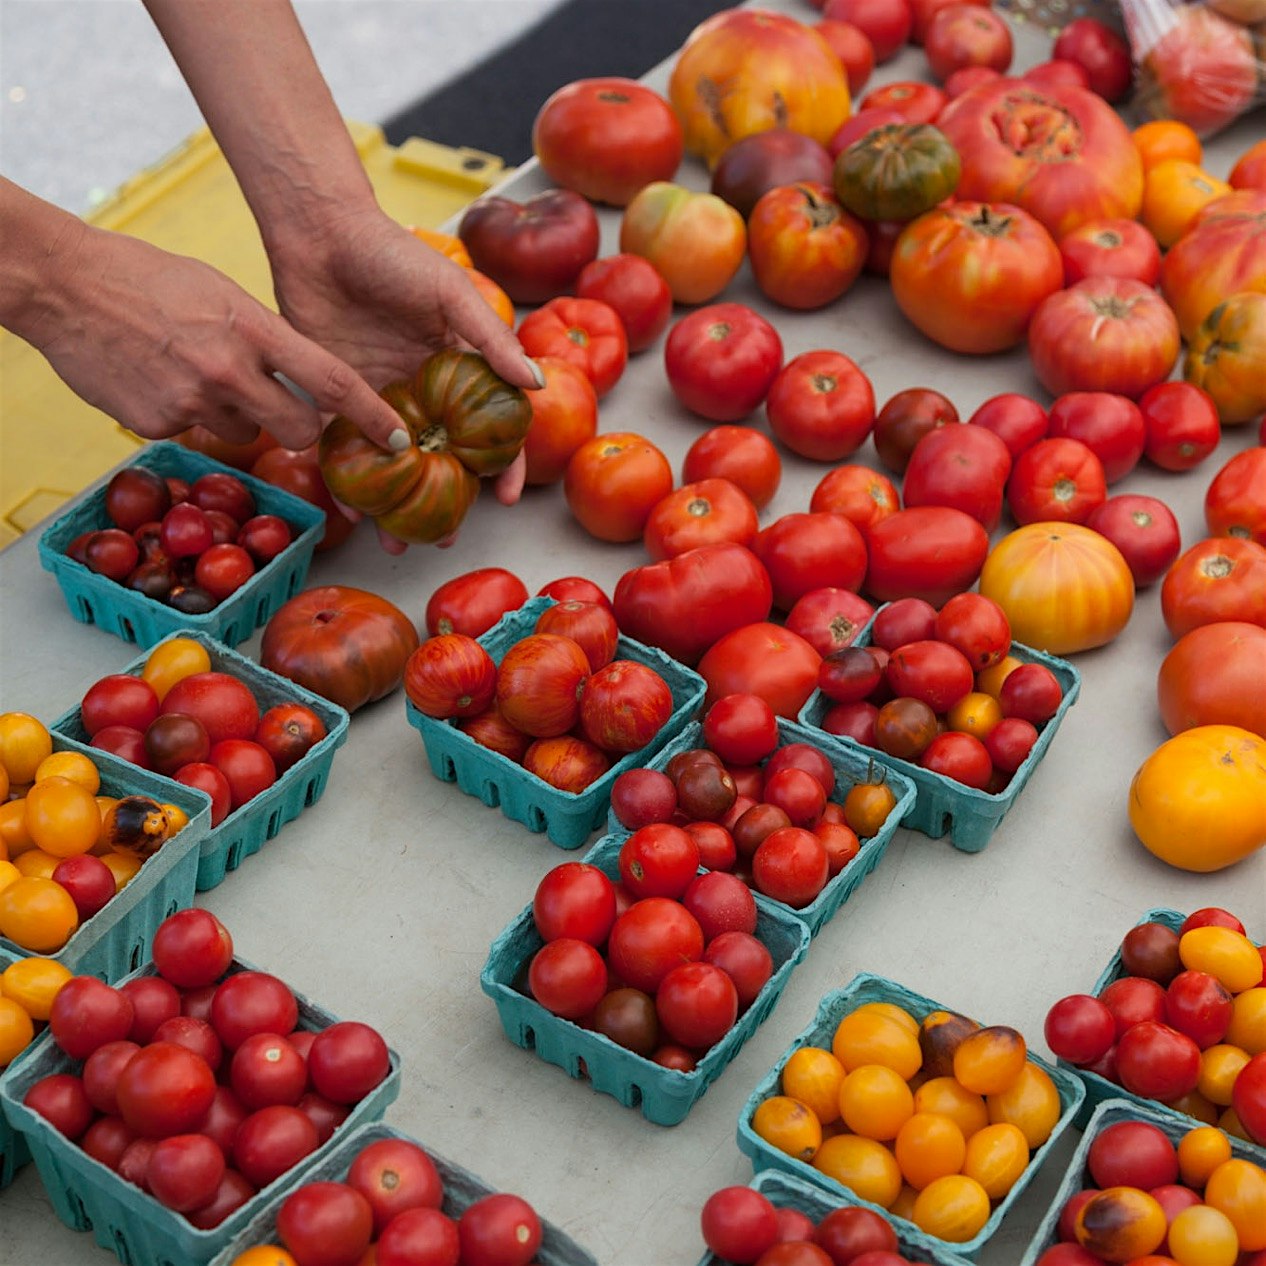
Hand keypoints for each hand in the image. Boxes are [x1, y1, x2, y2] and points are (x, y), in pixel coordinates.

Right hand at [24, 220, 405, 450]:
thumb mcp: (222, 293)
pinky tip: (160, 379)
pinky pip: (195, 433)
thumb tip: (297, 378)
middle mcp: (229, 371)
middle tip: (284, 410)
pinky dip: (187, 414)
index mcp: (254, 329)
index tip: (399, 440)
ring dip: (235, 416)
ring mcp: (192, 401)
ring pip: (245, 434)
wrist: (63, 285)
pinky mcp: (159, 425)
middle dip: (301, 428)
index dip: (373, 417)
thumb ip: (264, 339)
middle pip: (299, 430)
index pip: (335, 383)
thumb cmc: (146, 278)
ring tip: (196, 372)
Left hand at [268, 205, 539, 550]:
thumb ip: (491, 341)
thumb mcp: (451, 293)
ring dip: (396, 507)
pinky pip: (346, 449)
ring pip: (396, 466)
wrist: (319, 232)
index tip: (505, 499)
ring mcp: (380, 398)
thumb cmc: (392, 253)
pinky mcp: (335, 397)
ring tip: (395, 542)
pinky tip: (353, 510)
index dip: (504, 465)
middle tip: (443, 539)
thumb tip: (535, 388)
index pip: (491, 429)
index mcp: (459, 370)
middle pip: (442, 459)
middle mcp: (424, 392)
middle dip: (445, 504)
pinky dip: (350, 482)